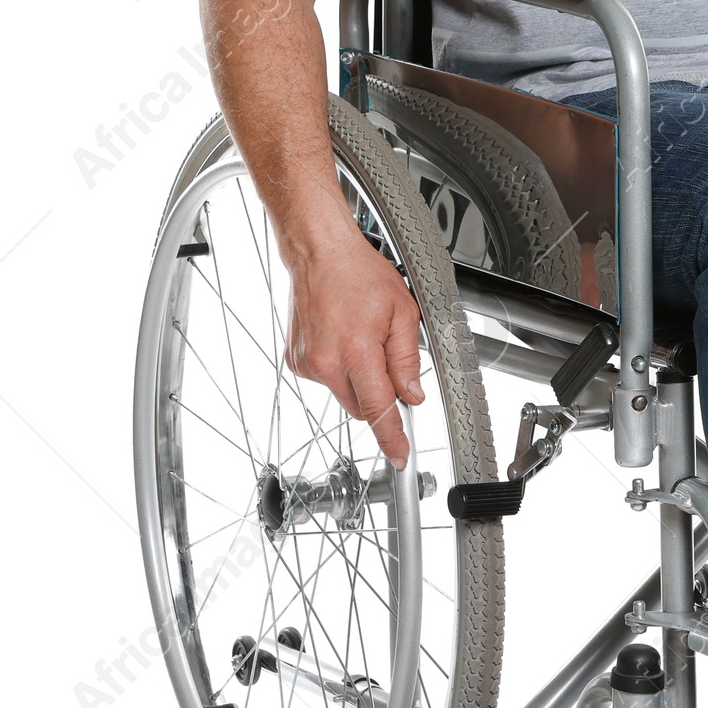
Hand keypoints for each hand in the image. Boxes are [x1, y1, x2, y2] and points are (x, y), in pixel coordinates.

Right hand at [284, 223, 423, 466]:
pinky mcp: (296, 360)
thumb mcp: (403, 312)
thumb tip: (412, 395)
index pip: (378, 409)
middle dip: (378, 394)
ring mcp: (307, 363)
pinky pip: (327, 379)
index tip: (400, 455)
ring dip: (357, 379)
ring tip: (360, 337)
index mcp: (356, 351)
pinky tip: (342, 337)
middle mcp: (326, 362)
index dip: (391, 436)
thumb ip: (407, 360)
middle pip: (361, 406)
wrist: (319, 252)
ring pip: (344, 393)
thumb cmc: (360, 274)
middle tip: (385, 358)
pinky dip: (339, 368)